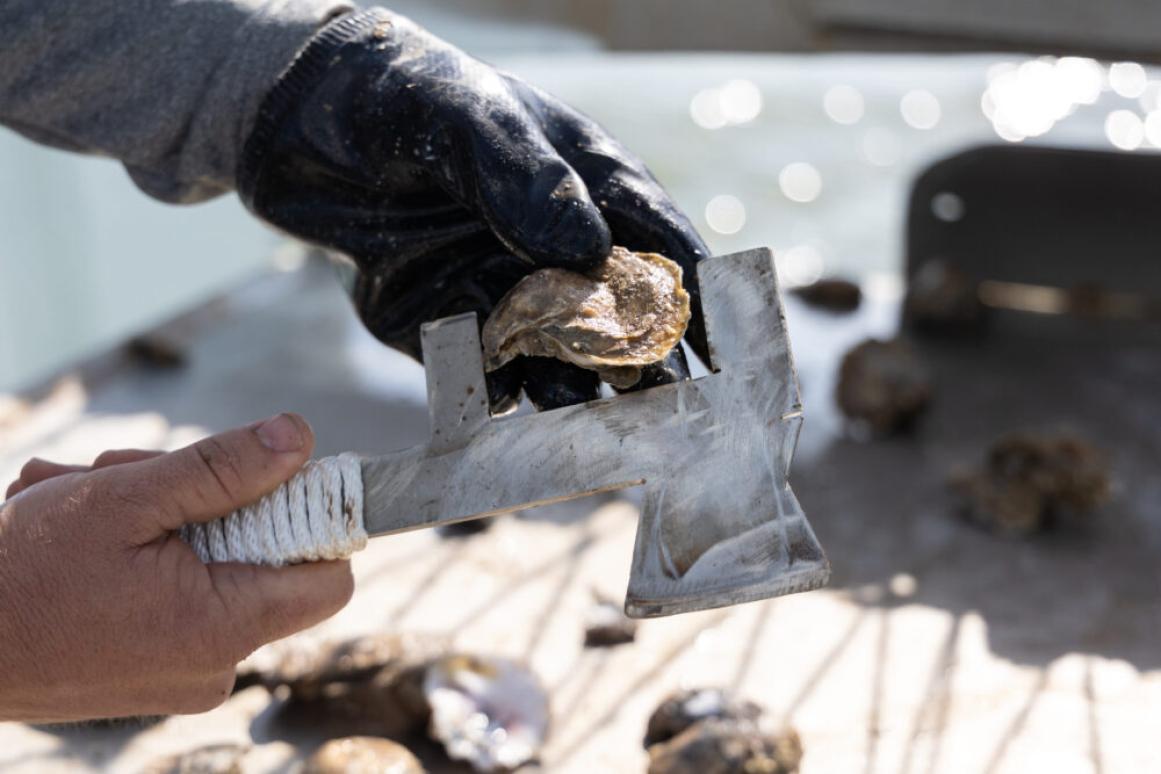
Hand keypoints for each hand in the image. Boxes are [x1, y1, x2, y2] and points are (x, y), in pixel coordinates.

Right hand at [0, 414, 352, 722]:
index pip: (330, 578)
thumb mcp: (127, 498)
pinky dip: (142, 554)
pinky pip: (177, 594)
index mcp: (223, 626)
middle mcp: (214, 664)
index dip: (314, 521)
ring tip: (87, 501)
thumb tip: (299, 440)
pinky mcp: (151, 669)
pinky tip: (83, 536)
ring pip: (211, 563)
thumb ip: (222, 468)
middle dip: (208, 501)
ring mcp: (182, 672)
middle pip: (262, 556)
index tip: (275, 478)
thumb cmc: (18, 574)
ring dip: (161, 517)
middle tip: (134, 473)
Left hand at [237, 8, 708, 410]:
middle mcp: (561, 254)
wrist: (298, 126)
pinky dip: (498, 399)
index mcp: (591, 191)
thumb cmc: (400, 95)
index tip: (726, 366)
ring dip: (577, 399)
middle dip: (646, 372)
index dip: (702, 310)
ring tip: (584, 425)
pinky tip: (499, 409)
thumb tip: (588, 253)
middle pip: (624, 327)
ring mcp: (509, 297)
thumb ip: (525, 177)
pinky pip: (486, 379)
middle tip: (662, 417)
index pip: (666, 255)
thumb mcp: (465, 118)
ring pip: (561, 365)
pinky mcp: (452, 330)